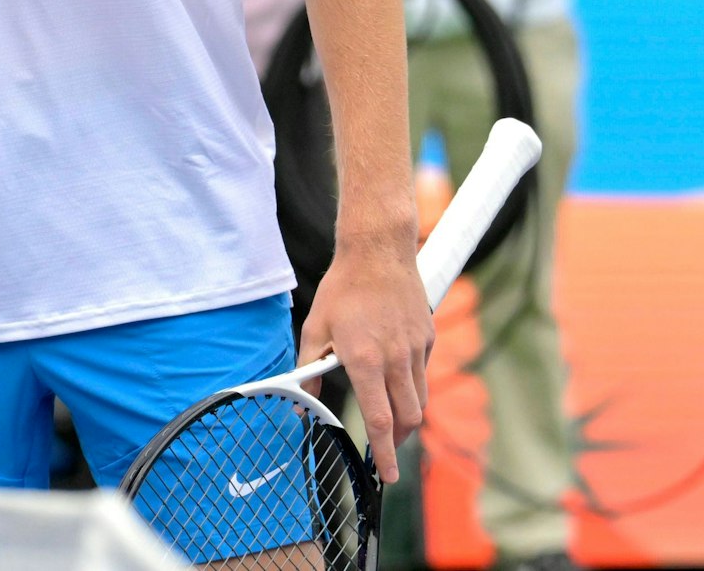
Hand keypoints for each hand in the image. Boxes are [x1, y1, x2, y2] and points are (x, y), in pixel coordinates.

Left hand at [300, 233, 432, 483]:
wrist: (378, 252)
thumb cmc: (342, 290)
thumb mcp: (315, 328)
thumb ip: (309, 369)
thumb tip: (300, 402)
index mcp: (365, 359)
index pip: (379, 419)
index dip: (383, 452)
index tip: (386, 476)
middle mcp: (395, 359)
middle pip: (407, 418)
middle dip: (397, 441)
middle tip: (384, 449)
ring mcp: (416, 349)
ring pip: (419, 399)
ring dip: (406, 416)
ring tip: (390, 419)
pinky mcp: (428, 338)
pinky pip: (423, 373)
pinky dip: (411, 385)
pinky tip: (395, 376)